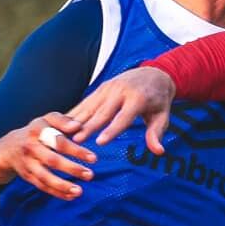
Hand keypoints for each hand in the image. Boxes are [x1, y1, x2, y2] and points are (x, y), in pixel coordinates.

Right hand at [0, 114, 101, 198]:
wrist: (9, 147)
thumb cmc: (37, 131)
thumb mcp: (47, 120)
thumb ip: (62, 120)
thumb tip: (77, 126)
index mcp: (37, 131)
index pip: (58, 141)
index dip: (76, 150)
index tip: (93, 158)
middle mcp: (30, 147)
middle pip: (52, 160)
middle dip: (72, 169)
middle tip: (90, 175)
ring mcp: (28, 164)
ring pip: (45, 177)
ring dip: (62, 186)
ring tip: (80, 191)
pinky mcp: (27, 176)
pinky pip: (42, 186)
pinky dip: (56, 193)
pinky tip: (71, 196)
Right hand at [53, 66, 176, 154]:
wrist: (154, 73)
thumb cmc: (158, 100)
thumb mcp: (162, 116)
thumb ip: (156, 133)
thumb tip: (158, 151)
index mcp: (137, 98)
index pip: (123, 117)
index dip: (111, 130)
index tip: (99, 143)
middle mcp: (120, 91)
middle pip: (102, 112)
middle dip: (88, 127)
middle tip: (75, 141)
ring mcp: (108, 88)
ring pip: (90, 106)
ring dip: (76, 120)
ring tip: (63, 133)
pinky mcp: (100, 88)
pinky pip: (86, 102)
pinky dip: (74, 112)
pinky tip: (62, 123)